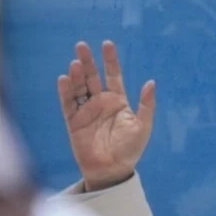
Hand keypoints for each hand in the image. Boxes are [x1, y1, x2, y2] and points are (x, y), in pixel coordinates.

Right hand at [57, 41, 155, 190]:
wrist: (112, 170)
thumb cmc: (130, 149)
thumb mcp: (142, 126)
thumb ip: (146, 104)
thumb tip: (151, 82)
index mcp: (118, 100)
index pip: (113, 75)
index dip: (110, 60)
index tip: (107, 44)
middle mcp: (100, 102)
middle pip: (92, 77)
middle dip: (87, 61)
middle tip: (81, 45)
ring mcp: (86, 111)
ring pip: (79, 87)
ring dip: (76, 75)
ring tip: (75, 63)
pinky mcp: (74, 122)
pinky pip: (68, 104)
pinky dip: (65, 91)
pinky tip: (64, 79)